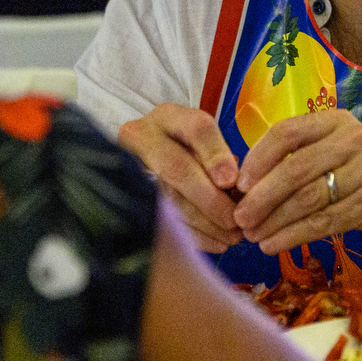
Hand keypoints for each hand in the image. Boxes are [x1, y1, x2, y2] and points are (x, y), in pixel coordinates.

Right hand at [118, 104, 242, 252]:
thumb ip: (217, 156)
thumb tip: (235, 187)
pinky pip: (161, 220)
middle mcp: (143, 138)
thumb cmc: (181, 147)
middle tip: (235, 220)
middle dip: (210, 199)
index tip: (232, 182)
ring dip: (205, 222)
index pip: (196, 128)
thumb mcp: (199, 140)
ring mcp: (128, 167)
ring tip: (232, 236)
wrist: (141, 155)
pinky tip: (216, 243)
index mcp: (169, 117)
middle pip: (177, 167)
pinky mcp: (127, 195)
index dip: (216, 155)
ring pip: (168, 198)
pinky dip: (192, 234)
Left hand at [232, 109, 361, 264]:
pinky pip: (322, 221)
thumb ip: (303, 159)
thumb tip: (247, 180)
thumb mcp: (340, 157)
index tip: (239, 183)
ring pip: (306, 198)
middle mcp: (356, 139)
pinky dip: (292, 235)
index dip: (257, 158)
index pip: (288, 132)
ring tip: (252, 235)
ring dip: (273, 220)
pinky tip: (274, 245)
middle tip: (238, 216)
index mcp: (339, 121)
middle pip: (295, 168)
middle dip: (261, 196)